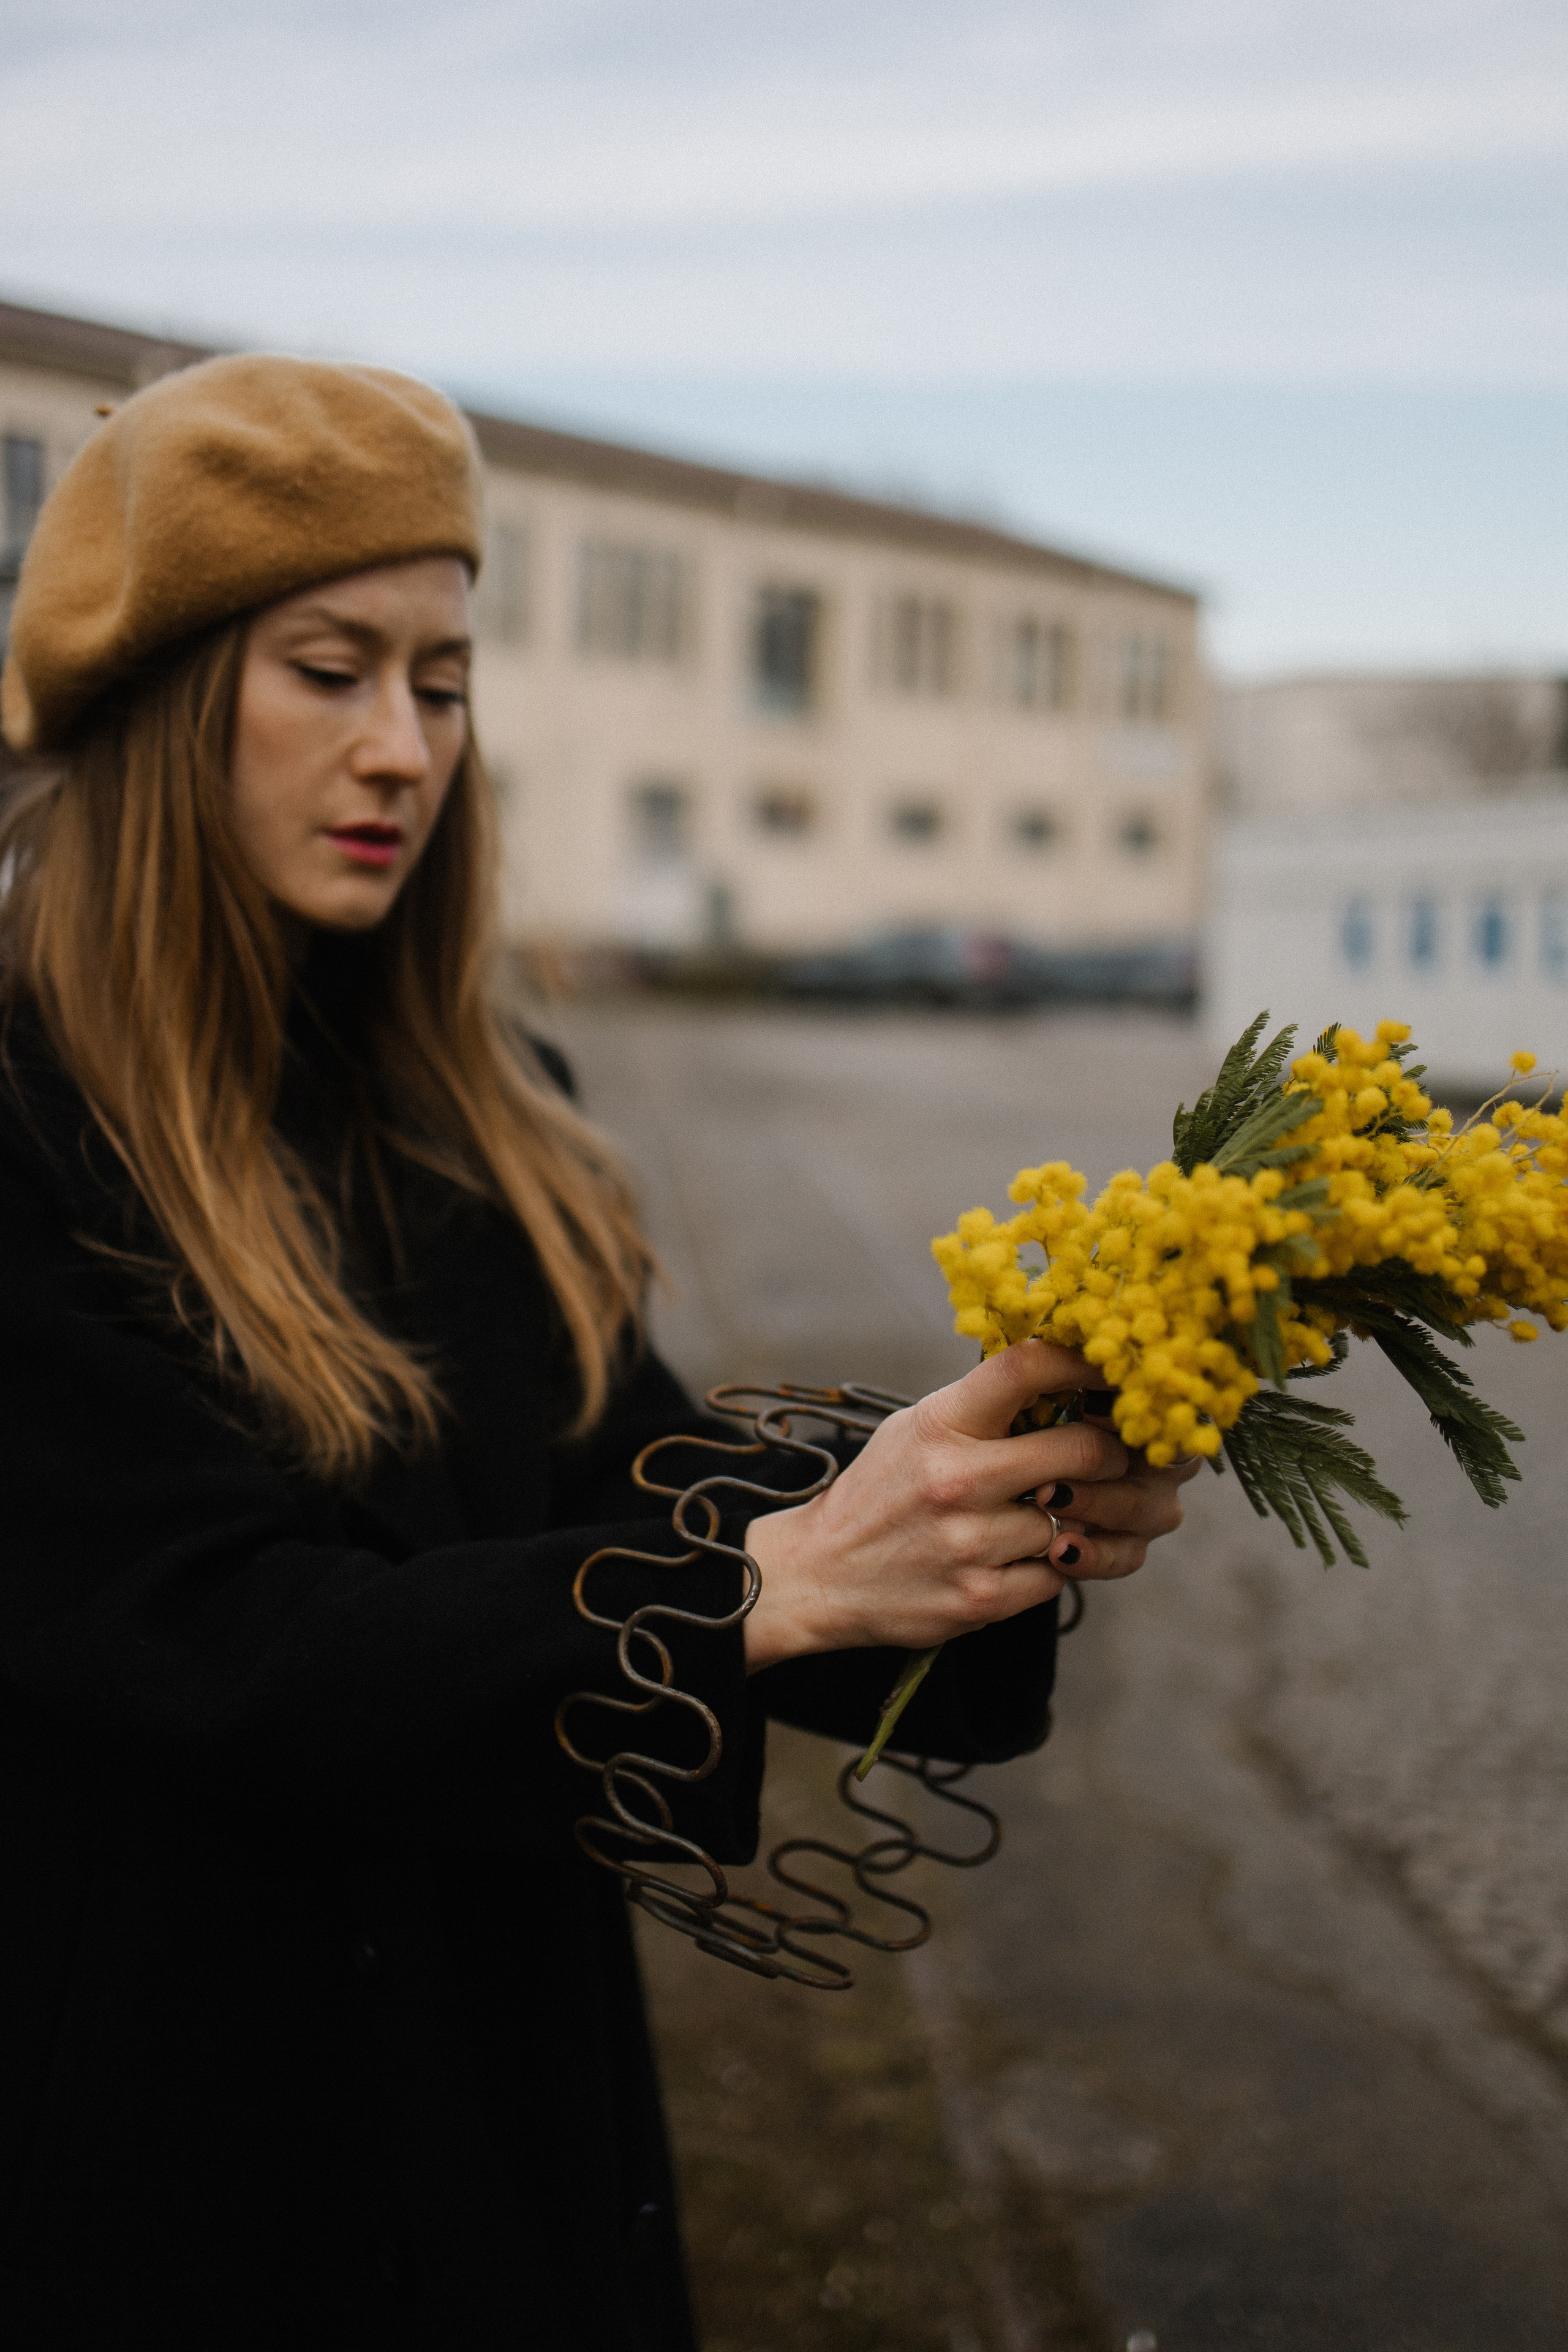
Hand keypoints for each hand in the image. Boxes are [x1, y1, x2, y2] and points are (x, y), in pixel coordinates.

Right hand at [742, 1339, 1199, 1670]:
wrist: (818, 1574)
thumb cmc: (881, 1492)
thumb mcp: (918, 1428)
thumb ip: (987, 1407)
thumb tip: (1078, 1377)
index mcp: (941, 1424)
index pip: (1028, 1367)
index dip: (1086, 1361)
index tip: (1114, 1369)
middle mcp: (957, 1480)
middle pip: (1084, 1453)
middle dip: (1114, 1454)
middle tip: (1115, 1455)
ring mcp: (972, 1545)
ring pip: (1081, 1522)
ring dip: (1090, 1518)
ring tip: (1075, 1509)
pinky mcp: (981, 1600)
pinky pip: (1060, 1576)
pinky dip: (1059, 1565)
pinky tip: (1035, 1554)